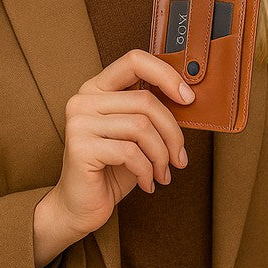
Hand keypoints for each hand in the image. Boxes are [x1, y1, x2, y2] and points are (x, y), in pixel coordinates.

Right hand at [33, 49, 193, 266]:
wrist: (80, 207)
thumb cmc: (112, 169)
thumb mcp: (135, 136)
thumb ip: (151, 114)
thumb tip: (188, 99)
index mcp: (97, 88)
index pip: (135, 61)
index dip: (166, 75)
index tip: (188, 98)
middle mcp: (84, 99)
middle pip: (146, 101)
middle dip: (172, 133)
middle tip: (180, 158)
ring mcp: (79, 121)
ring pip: (141, 127)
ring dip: (161, 156)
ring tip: (162, 173)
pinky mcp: (80, 146)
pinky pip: (130, 152)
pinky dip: (146, 171)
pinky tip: (147, 183)